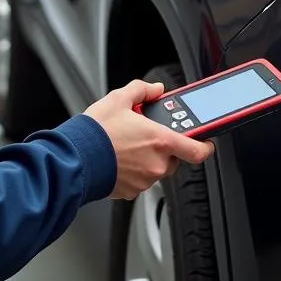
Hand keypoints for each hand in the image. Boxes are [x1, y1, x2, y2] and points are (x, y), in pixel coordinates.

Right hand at [84, 79, 214, 199]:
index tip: (205, 142)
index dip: (205, 146)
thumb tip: (155, 89)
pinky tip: (118, 160)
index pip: (198, 150)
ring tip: (126, 146)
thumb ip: (142, 90)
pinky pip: (140, 180)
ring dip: (147, 159)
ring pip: (155, 169)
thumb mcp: (117, 99)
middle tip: (146, 136)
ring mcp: (145, 180)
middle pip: (173, 158)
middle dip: (163, 147)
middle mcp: (157, 163)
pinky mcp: (131, 191)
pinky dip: (133, 171)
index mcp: (160, 140)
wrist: (75, 159)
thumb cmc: (96, 132)